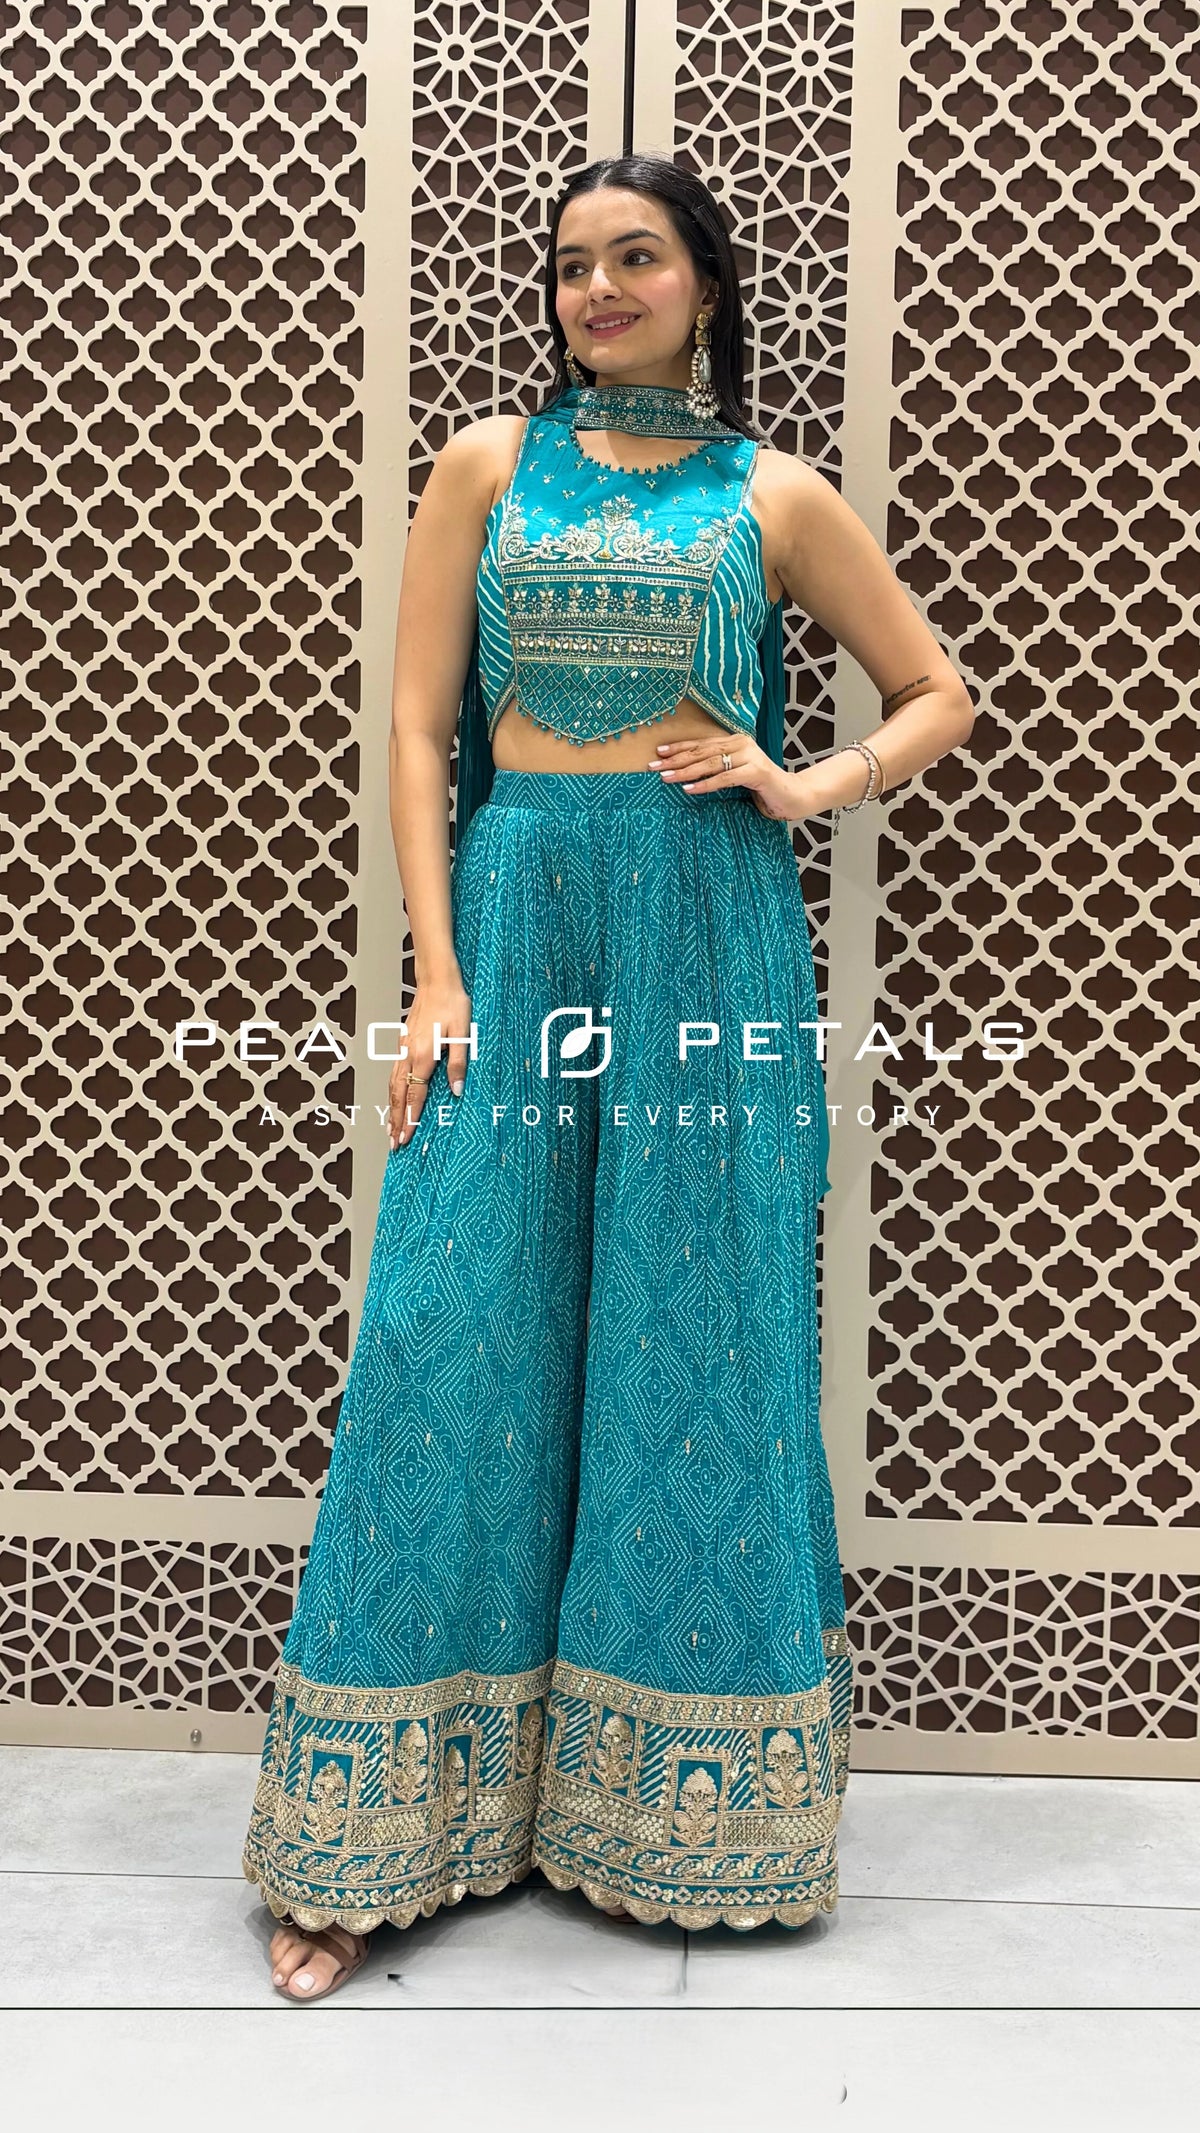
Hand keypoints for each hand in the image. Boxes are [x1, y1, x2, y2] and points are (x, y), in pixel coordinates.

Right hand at [388, 974, 472, 1149]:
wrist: (436, 980)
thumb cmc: (452, 1004)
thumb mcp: (463, 1034)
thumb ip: (458, 1065)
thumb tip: (456, 1091)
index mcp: (424, 1056)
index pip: (415, 1095)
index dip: (410, 1119)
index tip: (405, 1138)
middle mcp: (408, 1054)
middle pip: (399, 1095)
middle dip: (396, 1120)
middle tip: (394, 1143)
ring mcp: (403, 1048)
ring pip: (393, 1084)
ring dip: (392, 1108)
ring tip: (390, 1127)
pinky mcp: (403, 1042)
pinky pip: (394, 1072)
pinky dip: (392, 1091)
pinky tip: (395, 1097)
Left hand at [653, 735, 804, 820]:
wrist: (792, 797)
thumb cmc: (761, 789)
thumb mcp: (735, 776)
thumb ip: (717, 770)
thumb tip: (685, 775)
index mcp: (735, 741)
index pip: (701, 743)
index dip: (679, 748)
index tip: (658, 753)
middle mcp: (742, 743)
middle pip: (702, 751)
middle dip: (676, 760)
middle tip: (654, 767)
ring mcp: (751, 756)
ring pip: (711, 763)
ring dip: (685, 772)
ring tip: (666, 778)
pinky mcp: (757, 772)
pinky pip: (725, 778)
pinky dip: (706, 784)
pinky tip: (689, 790)